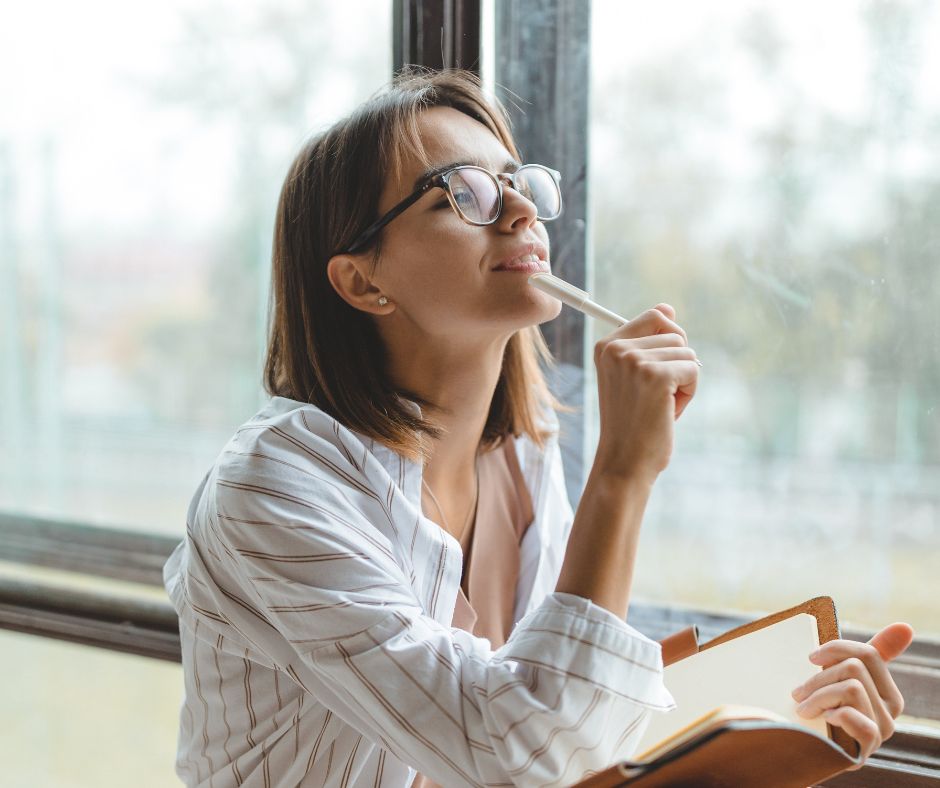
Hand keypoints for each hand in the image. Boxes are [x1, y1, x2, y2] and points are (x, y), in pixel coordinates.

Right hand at [592, 303, 699, 479]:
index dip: (668, 344)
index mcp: (606, 345)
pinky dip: (689, 392)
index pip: (655, 317)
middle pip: (675, 334)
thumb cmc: (632, 422)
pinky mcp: (656, 375)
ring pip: (687, 352)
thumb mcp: (634, 376)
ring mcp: (635, 360)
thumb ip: (648, 341)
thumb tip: (669, 307)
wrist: (624, 462)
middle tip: (656, 396)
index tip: (654, 374)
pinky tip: (669, 411)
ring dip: (684, 381)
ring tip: (660, 406)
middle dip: (677, 365)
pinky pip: (694, 369)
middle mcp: (616, 348)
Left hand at [790, 622, 913, 766]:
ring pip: (850, 688)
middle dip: (818, 677)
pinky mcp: (866, 746)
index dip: (836, 649)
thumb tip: (905, 627)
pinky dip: (831, 713)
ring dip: (817, 695)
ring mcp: (881, 730)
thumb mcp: (845, 680)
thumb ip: (871, 655)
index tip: (811, 656)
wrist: (813, 752)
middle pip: (853, 668)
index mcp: (888, 691)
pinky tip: (822, 720)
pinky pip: (851, 715)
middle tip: (797, 691)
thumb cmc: (828, 709)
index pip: (868, 654)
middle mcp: (891, 711)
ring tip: (802, 706)